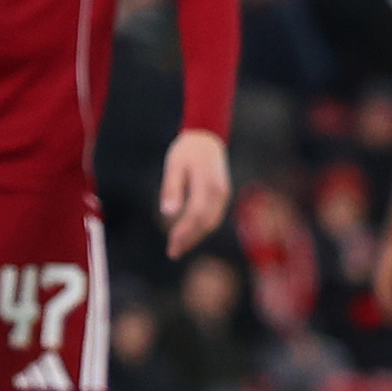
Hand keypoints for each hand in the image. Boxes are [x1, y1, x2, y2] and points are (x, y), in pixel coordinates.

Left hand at [159, 128, 232, 256]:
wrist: (206, 138)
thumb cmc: (186, 150)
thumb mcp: (174, 165)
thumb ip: (172, 188)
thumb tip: (168, 213)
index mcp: (208, 185)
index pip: (196, 215)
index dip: (184, 232)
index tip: (171, 243)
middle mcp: (220, 193)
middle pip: (206, 223)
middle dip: (190, 240)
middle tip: (173, 252)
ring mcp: (223, 194)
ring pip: (212, 223)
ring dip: (196, 237)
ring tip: (179, 247)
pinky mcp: (222, 195)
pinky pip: (214, 217)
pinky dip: (202, 228)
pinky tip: (190, 234)